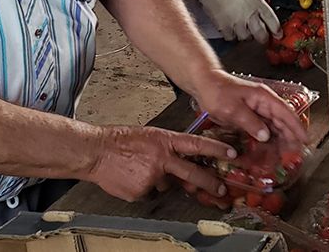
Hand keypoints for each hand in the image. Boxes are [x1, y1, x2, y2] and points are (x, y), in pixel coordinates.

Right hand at [86, 126, 234, 200]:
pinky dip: (143, 187)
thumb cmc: (121, 141)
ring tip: (139, 169)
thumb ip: (169, 150)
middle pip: (193, 173)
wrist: (96, 152)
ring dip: (158, 180)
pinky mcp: (142, 191)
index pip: (197, 145)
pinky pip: (150, 193)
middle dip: (210, 183)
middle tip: (222, 191)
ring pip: (166, 185)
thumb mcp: (151, 136)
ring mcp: (153, 176)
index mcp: (165, 141)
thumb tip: (182, 165)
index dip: (217, 149)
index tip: (233, 153)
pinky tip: (132, 177)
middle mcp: (162, 158)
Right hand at [168, 0, 279, 42]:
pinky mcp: (225, 28)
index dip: (276, 30)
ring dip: (245, 35)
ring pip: (246, 38)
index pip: (273, 22)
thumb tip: (264, 17)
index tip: (277, 34)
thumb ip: (258, 5)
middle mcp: (250, 15)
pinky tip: (230, 26)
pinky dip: (232, 35)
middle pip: (261, 36)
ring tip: (241, 25)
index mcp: (258, 4)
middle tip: (260, 35)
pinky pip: (232, 38)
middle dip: (262, 37)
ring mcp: (237, 23)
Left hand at [192, 70, 306, 143]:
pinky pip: (264, 130)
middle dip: (291, 138)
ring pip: (275, 128)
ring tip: (284, 156)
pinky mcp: (251, 117)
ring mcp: (258, 110)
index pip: (286, 113)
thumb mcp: (232, 109)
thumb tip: (265, 136)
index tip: (304, 139)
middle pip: (283, 122)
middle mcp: (264, 104)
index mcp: (264, 97)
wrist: (205, 85)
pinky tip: (269, 151)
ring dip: (280, 141)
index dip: (297, 127)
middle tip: (295, 154)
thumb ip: (250, 122)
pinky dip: (268, 141)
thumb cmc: (217, 91)